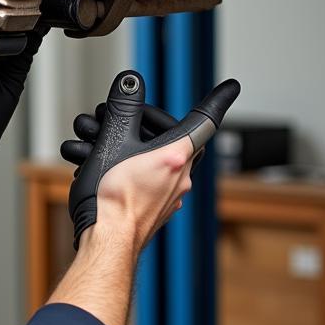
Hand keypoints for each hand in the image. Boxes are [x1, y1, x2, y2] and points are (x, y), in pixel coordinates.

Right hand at [61, 70, 239, 249]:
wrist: (108, 243)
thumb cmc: (115, 201)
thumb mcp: (114, 142)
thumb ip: (124, 108)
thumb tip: (131, 81)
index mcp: (177, 155)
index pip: (203, 119)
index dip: (217, 100)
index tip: (230, 87)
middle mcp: (179, 177)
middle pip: (167, 138)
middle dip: (138, 126)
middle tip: (115, 119)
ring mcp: (167, 196)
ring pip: (149, 159)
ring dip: (123, 148)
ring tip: (93, 147)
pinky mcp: (152, 210)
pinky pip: (142, 181)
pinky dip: (123, 170)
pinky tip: (100, 172)